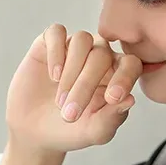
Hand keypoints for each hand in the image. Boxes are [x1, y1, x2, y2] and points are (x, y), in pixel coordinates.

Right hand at [4, 24, 142, 152]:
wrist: (35, 132)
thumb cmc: (70, 131)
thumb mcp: (93, 132)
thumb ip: (112, 118)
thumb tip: (130, 99)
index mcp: (117, 75)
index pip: (131, 64)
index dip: (125, 77)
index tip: (112, 98)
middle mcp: (99, 56)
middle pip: (101, 54)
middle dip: (86, 84)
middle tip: (70, 114)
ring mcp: (74, 48)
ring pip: (82, 40)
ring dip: (71, 70)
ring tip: (60, 99)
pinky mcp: (49, 43)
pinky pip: (57, 32)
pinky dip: (56, 52)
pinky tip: (53, 75)